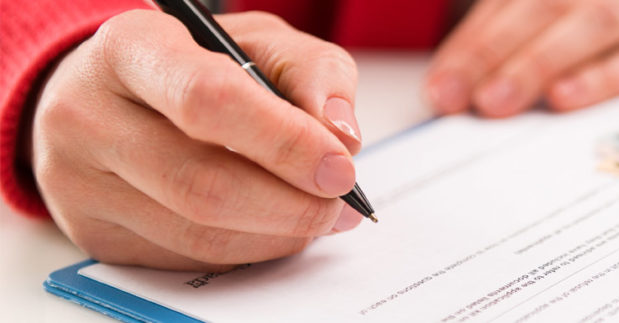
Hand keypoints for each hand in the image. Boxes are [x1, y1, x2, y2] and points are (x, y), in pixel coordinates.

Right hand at [30, 10, 363, 270]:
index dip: (285, 142)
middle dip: (291, 204)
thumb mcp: (261, 43)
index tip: (339, 167)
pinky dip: (249, 249)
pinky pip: (187, 258)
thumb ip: (312, 74)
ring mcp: (80, 182)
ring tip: (318, 215)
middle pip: (202, 183)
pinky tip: (273, 226)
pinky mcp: (94, 233)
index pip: (207, 100)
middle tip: (341, 204)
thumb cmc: (196, 63)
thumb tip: (341, 138)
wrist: (116, 93)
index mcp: (130, 49)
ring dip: (278, 233)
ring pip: (197, 232)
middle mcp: (88, 115)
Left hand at [423, 0, 618, 116]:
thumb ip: (536, 36)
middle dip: (494, 51)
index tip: (442, 83)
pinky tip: (566, 100)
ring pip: (596, 21)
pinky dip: (606, 77)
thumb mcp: (591, 17)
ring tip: (497, 102)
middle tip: (455, 97)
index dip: (475, 39)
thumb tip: (469, 86)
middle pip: (548, 3)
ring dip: (541, 63)